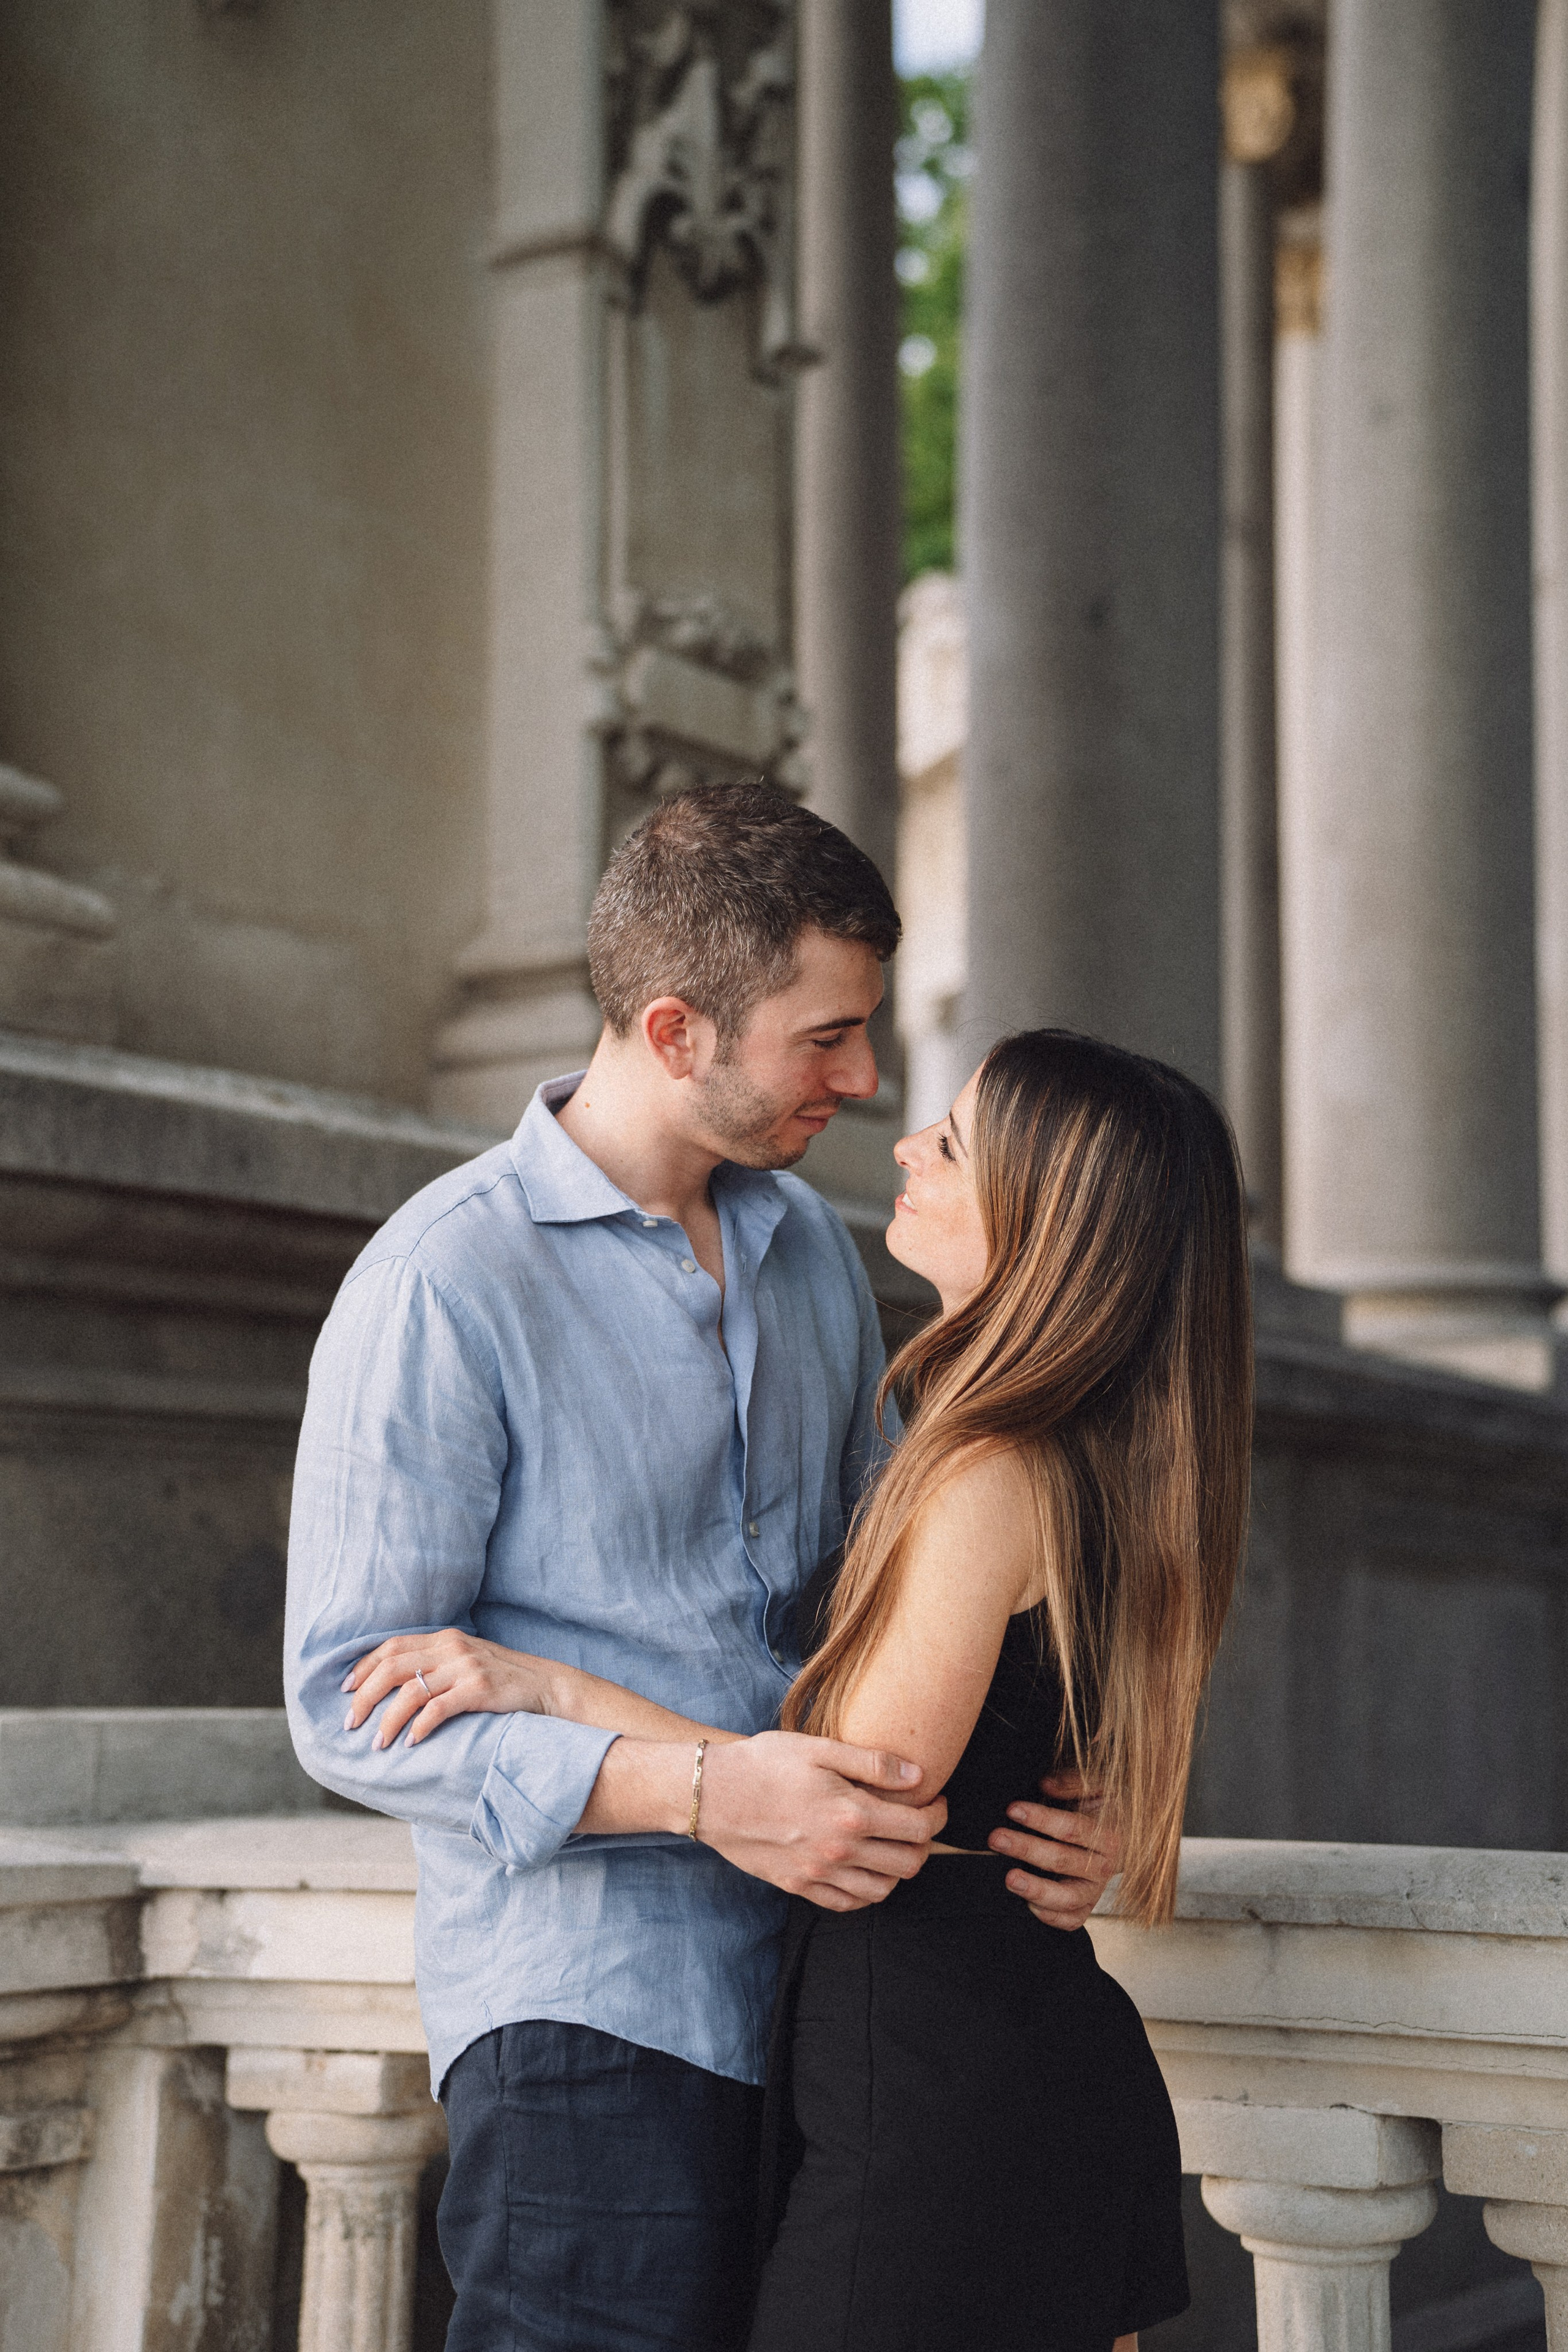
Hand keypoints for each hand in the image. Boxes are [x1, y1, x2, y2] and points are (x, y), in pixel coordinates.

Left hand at [342, 1629, 556, 1749]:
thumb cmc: (504, 1679)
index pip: (392, 1646)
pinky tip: (410, 1742)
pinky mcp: (480, 1689)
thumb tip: (396, 1685)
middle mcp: (452, 1648)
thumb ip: (437, 1664)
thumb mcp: (467, 1661)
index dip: (364, 1667)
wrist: (548, 1686)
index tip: (345, 1690)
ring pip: (411, 1690)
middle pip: (393, 1667)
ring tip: (377, 1743)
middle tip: (350, 1722)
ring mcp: (466, 1667)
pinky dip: (419, 1726)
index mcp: (445, 1639)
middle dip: (365, 1696)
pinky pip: (439, 1708)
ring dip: (388, 1719)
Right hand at [696, 1731, 947, 1910]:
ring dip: (897, 1870)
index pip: (919, 1828)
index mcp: (851, 1814)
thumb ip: (873, 1764)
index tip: (936, 1801)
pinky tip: (864, 1871)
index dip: (938, 1815)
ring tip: (892, 1845)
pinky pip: (846, 1904)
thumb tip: (919, 1777)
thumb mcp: (819, 1749)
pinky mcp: (798, 1886)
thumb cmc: (765, 1763)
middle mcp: (839, 1852)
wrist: (712, 1794)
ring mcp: (818, 1875)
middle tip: (919, 1822)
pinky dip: (865, 1893)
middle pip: (909, 1863)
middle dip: (924, 1843)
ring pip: (882, 1891)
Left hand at [987, 1768, 1120, 1930]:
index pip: (1072, 1827)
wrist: (1117, 1839)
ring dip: (1036, 1888)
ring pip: (1067, 1898)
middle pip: (1063, 1860)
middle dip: (1027, 1848)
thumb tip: (1046, 1784)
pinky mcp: (1086, 1909)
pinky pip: (1070, 1921)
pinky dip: (1049, 1916)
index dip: (1041, 1818)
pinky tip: (1027, 1904)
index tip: (1012, 1809)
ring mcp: (1095, 1891)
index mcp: (1108, 1834)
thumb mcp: (1093, 1789)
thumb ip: (1072, 1783)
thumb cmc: (1096, 1810)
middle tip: (996, 1838)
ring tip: (1009, 1878)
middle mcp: (1104, 1867)